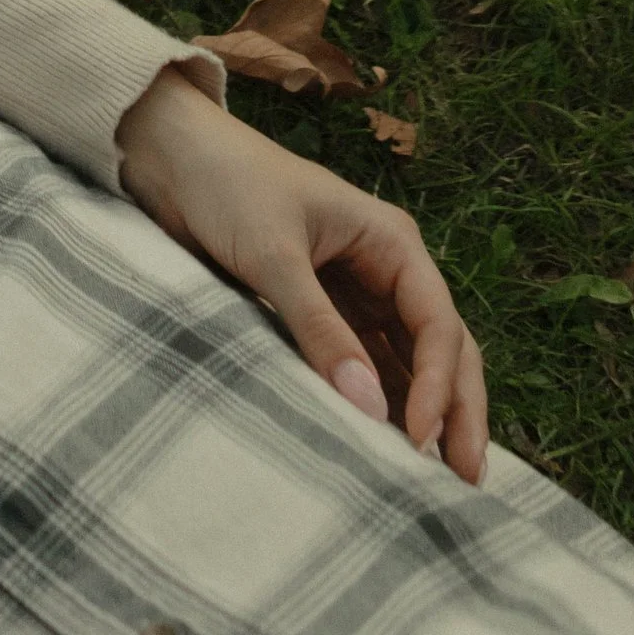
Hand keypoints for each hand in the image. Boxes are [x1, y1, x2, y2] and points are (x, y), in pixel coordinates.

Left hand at [117, 69, 487, 484]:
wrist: (167, 156)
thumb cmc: (226, 185)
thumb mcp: (272, 256)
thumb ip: (318, 327)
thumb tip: (369, 407)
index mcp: (391, 243)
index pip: (438, 325)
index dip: (440, 386)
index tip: (422, 438)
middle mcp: (384, 268)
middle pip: (439, 349)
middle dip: (456, 410)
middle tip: (466, 479)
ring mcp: (353, 290)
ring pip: (402, 361)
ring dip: (418, 411)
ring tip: (431, 477)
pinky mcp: (316, 307)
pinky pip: (358, 359)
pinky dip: (372, 396)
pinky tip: (377, 440)